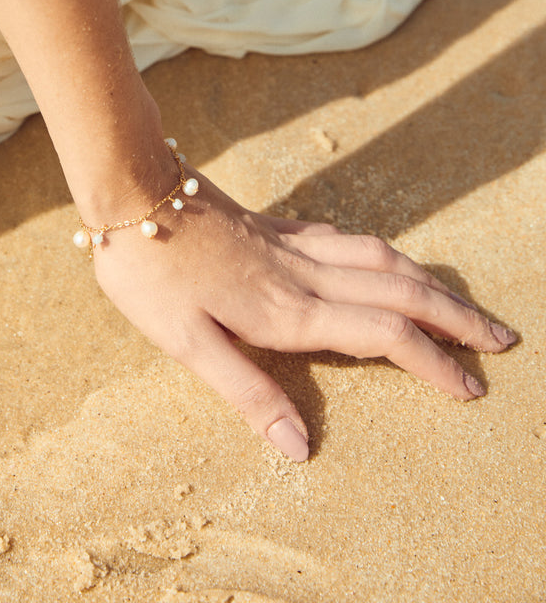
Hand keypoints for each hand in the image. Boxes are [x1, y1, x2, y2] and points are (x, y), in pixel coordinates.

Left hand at [90, 170, 516, 460]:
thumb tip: (301, 448)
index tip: (472, 388)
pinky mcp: (272, 226)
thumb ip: (247, 394)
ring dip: (426, 282)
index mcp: (289, 310)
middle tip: (502, 339)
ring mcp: (290, 244)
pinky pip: (345, 239)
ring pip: (380, 257)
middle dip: (456, 317)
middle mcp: (302, 274)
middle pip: (401, 291)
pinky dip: (380, 254)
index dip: (434, 362)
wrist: (133, 187)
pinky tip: (375, 260)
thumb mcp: (186, 344)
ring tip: (455, 303)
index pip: (384, 336)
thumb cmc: (149, 269)